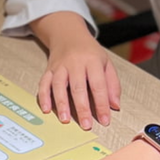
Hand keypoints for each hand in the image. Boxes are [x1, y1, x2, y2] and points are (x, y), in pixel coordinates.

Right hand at [31, 12, 120, 129]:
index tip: (104, 120)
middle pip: (78, 88)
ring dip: (61, 104)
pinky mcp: (49, 70)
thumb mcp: (106, 63)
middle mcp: (75, 63)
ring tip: (65, 120)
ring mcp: (60, 67)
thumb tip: (115, 106)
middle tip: (85, 125)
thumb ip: (112, 84)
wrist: (68, 35)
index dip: (101, 104)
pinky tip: (46, 109)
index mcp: (92, 61)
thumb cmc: (89, 52)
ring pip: (59, 86)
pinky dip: (44, 97)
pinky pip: (44, 83)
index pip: (98, 85)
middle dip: (82, 108)